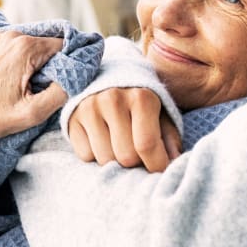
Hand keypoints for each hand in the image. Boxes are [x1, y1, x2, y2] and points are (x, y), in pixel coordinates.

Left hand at [0, 31, 66, 147]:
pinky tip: (15, 80)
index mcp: (24, 47)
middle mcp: (10, 35)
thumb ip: (63, 91)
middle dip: (52, 63)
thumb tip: (78, 74)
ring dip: (37, 62)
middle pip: (47, 43)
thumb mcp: (35, 111)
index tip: (64, 82)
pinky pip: (16, 46)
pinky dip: (22, 59)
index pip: (63, 45)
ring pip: (32, 44)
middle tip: (44, 87)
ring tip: (28, 86)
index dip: (69, 62)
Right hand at [67, 88, 181, 172]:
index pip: (146, 144)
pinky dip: (96, 155)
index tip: (159, 170)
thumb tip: (174, 162)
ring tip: (120, 145)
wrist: (108, 77)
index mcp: (141, 97)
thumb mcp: (161, 113)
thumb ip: (169, 137)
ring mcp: (89, 108)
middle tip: (139, 154)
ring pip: (105, 159)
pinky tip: (102, 140)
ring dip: (115, 161)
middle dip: (136, 163)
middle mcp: (113, 99)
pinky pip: (85, 155)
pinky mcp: (72, 118)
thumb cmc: (140, 101)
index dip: (156, 165)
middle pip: (126, 156)